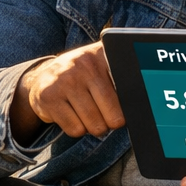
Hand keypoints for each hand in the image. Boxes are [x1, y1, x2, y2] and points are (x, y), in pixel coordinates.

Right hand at [9, 41, 124, 139]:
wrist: (41, 77)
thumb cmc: (80, 77)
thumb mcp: (100, 68)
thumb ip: (121, 78)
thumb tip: (144, 103)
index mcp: (101, 55)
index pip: (128, 91)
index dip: (128, 107)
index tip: (125, 110)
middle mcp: (83, 64)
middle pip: (114, 116)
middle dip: (110, 122)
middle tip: (103, 114)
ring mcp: (64, 80)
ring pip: (94, 125)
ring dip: (92, 126)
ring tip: (85, 113)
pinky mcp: (49, 97)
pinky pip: (75, 129)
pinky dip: (76, 129)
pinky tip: (71, 114)